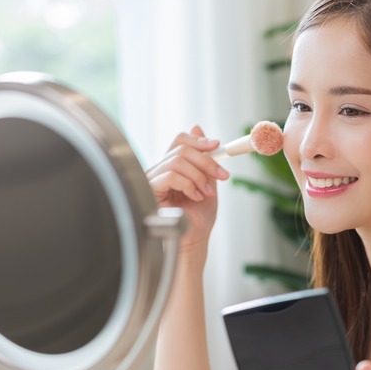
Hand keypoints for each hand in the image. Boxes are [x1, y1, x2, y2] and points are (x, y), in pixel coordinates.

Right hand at [145, 125, 228, 256]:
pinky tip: (195, 197)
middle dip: (206, 161)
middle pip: (181, 148)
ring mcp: (152, 179)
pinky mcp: (149, 190)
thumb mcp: (207, 182)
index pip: (180, 141)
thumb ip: (204, 159)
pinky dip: (189, 185)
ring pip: (178, 160)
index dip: (199, 140)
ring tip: (206, 193)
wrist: (193, 241)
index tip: (217, 146)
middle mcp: (159, 170)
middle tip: (222, 176)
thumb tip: (198, 128)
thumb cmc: (197, 218)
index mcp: (172, 167)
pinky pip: (171, 175)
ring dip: (199, 176)